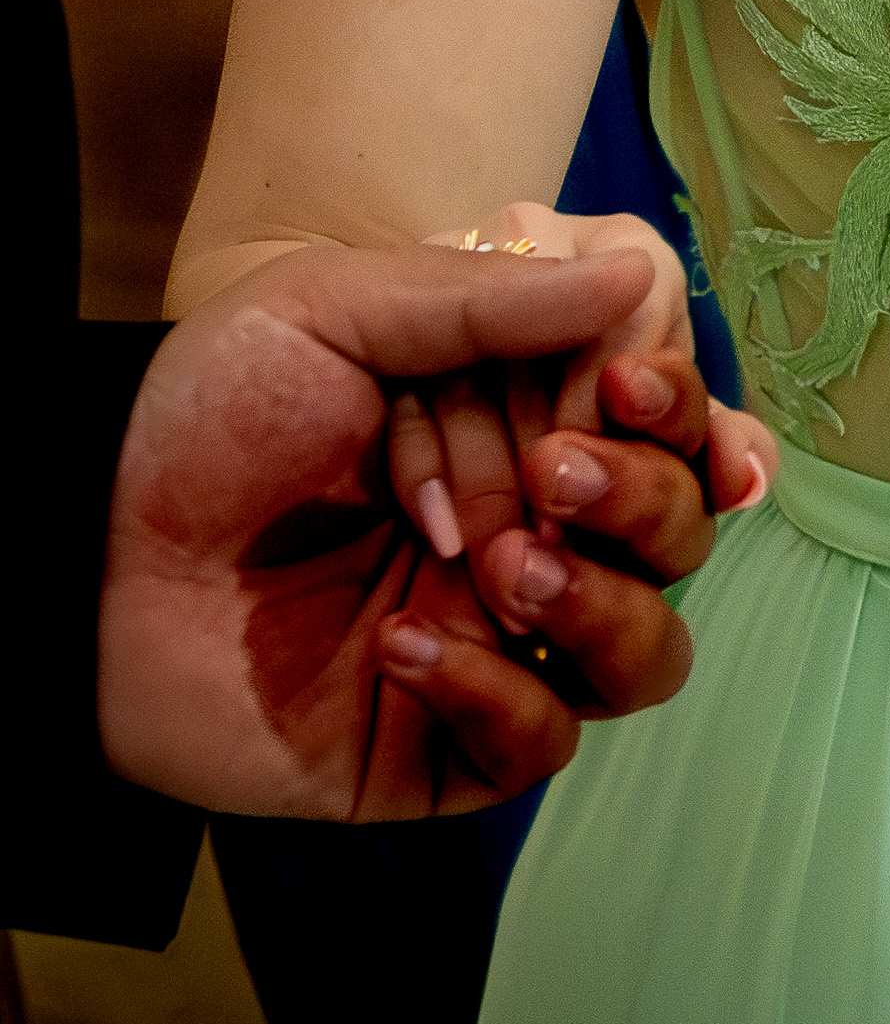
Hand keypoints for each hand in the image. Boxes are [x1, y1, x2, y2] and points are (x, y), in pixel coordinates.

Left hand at [97, 246, 761, 819]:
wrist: (73, 553)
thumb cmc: (204, 414)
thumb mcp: (336, 309)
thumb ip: (488, 299)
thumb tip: (634, 279)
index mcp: (530, 426)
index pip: (673, 427)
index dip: (680, 409)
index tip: (627, 386)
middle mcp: (538, 533)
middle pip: (682, 533)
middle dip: (641, 497)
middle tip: (548, 473)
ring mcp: (500, 642)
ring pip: (647, 652)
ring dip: (601, 604)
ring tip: (501, 567)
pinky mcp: (446, 744)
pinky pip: (539, 741)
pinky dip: (495, 690)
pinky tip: (402, 644)